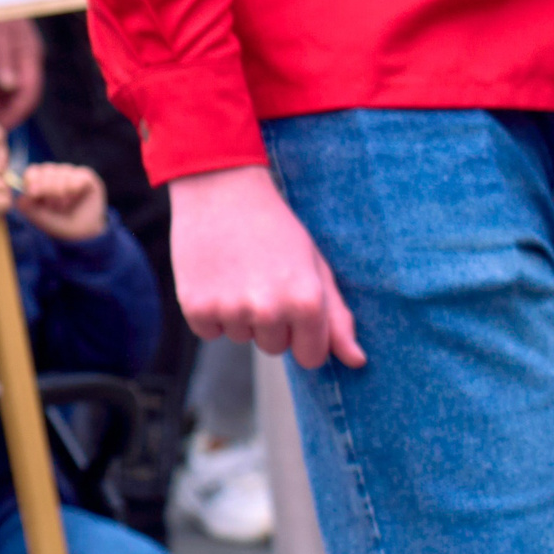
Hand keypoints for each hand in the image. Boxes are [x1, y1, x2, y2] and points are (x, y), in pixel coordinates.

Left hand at [0, 19, 43, 128]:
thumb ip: (1, 55)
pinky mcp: (3, 48)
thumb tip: (8, 87)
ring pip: (11, 88)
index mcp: (29, 52)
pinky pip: (1, 77)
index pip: (29, 94)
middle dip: (6, 113)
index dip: (14, 115)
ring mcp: (15, 52)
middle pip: (21, 95)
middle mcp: (25, 55)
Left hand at [15, 162, 106, 241]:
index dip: (32, 180)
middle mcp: (55, 175)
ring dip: (61, 191)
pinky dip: (74, 187)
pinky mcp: (87, 178)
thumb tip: (21, 197)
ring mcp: (71, 175)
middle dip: (47, 188)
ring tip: (64, 206)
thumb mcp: (39, 217)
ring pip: (63, 172)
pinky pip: (79, 175)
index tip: (33, 193)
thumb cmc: (57, 224)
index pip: (33, 172)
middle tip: (52, 206)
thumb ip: (28, 206)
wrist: (80, 235)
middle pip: (47, 170)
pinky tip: (75, 197)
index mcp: (40, 182)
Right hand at [169, 164, 364, 368]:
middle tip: (261, 280)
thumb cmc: (275, 229)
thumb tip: (357, 362)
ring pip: (240, 337)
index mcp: (306, 302)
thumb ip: (336, 318)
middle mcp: (269, 311)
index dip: (303, 335)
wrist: (221, 191)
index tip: (292, 307)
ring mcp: (230, 310)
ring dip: (238, 314)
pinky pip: (209, 331)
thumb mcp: (314, 267)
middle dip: (270, 323)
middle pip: (273, 348)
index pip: (311, 357)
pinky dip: (209, 311)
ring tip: (236, 273)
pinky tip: (213, 278)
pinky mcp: (196, 307)